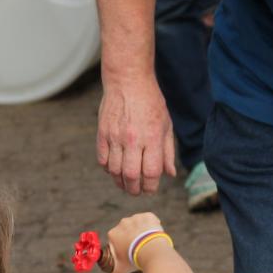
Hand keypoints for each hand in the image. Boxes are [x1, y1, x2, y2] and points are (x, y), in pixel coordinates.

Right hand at [96, 77, 175, 194]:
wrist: (128, 81)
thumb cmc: (151, 102)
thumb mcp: (166, 125)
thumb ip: (167, 151)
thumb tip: (170, 174)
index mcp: (152, 137)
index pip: (152, 172)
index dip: (151, 186)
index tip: (151, 189)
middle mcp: (133, 139)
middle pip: (131, 176)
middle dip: (134, 189)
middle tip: (136, 191)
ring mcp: (115, 136)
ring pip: (115, 170)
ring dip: (120, 181)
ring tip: (125, 183)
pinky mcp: (102, 133)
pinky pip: (102, 159)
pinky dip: (108, 169)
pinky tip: (114, 169)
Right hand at [105, 212, 165, 272]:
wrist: (151, 250)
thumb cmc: (134, 258)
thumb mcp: (122, 269)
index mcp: (113, 233)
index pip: (116, 238)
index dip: (122, 245)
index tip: (129, 250)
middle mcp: (123, 223)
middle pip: (126, 230)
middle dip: (132, 237)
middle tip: (139, 247)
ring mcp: (136, 218)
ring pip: (138, 223)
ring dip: (141, 230)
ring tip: (147, 242)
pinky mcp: (148, 216)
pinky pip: (150, 219)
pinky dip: (152, 224)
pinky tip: (154, 234)